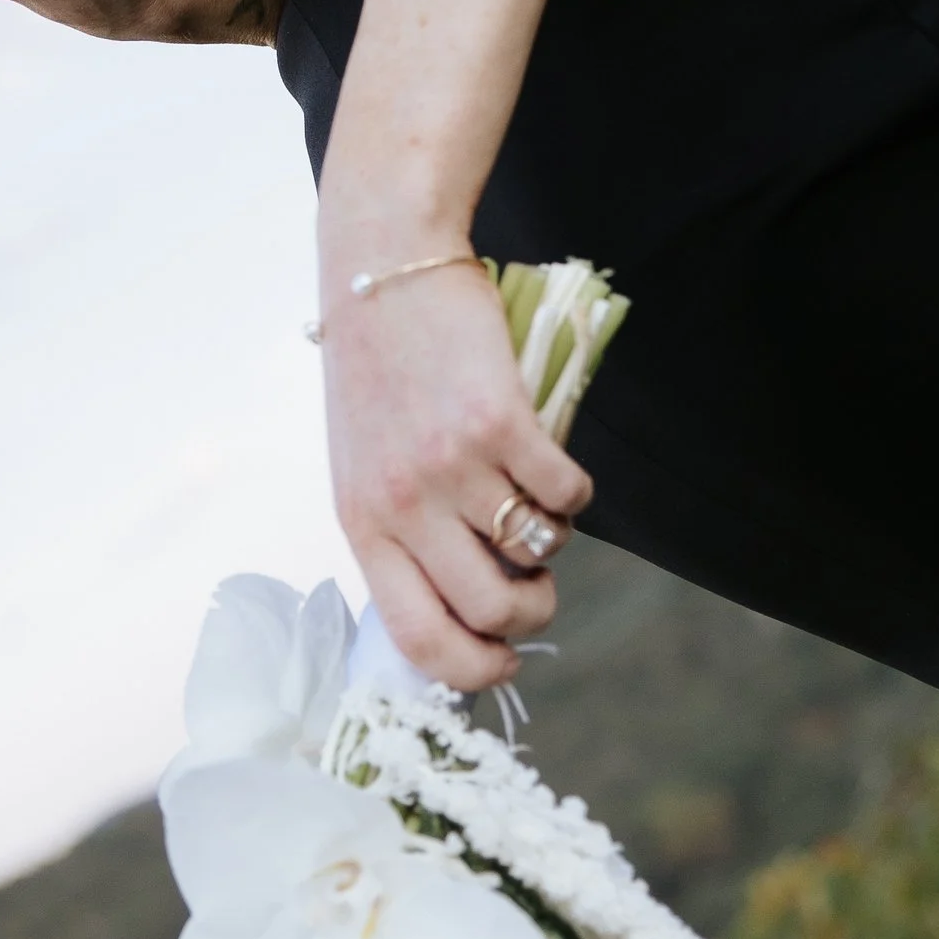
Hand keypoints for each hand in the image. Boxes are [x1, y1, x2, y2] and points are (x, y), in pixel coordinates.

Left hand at [320, 256, 592, 688]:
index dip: (472, 670)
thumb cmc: (376, 371)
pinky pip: (565, 494)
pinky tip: (557, 468)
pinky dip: (575, 494)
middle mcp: (404, 504)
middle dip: (532, 614)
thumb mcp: (363, 466)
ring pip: (535, 556)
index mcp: (362, 525)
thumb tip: (462, 600)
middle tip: (536, 584)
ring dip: (553, 549)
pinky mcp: (501, 420)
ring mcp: (453, 464)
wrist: (383, 267)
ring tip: (541, 514)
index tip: (505, 661)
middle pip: (490, 611)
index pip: (416, 638)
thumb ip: (401, 531)